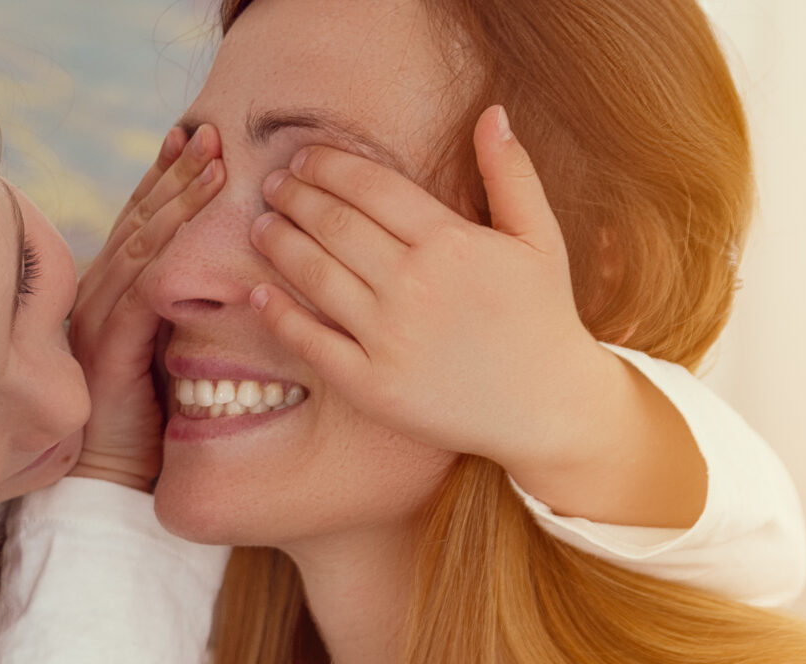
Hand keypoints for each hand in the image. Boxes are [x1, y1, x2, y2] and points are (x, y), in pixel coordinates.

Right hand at [69, 126, 226, 491]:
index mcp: (106, 296)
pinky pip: (141, 289)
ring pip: (140, 245)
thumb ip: (177, 314)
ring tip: (211, 162)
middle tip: (207, 132)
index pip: (138, 226)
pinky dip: (171, 255)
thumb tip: (226, 277)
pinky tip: (197, 229)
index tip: (194, 141)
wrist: (106, 484)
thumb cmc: (143, 426)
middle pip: (137, 221)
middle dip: (173, 174)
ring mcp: (94, 321)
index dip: (164, 181)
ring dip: (177, 200)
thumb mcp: (163, 354)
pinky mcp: (107, 348)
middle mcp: (93, 298)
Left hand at [247, 106, 702, 525]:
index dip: (329, 167)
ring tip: (259, 227)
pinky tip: (258, 295)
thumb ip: (511, 174)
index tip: (303, 157)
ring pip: (316, 277)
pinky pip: (313, 343)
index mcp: (450, 242)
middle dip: (295, 198)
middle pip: (335, 226)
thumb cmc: (542, 318)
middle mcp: (413, 285)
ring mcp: (388, 337)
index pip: (372, 187)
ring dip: (279, 245)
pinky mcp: (372, 385)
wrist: (547, 408)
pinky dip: (280, 317)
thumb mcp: (539, 239)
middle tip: (271, 185)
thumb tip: (491, 113)